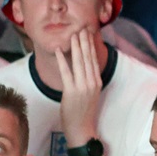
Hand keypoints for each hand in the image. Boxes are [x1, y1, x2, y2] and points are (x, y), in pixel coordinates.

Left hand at [55, 30, 103, 145]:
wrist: (82, 129)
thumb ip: (87, 80)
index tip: (88, 33)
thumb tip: (82, 67)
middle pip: (88, 58)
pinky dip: (62, 60)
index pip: (94, 59)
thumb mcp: (89, 94)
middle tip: (81, 27)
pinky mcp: (71, 91)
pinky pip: (66, 72)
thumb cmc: (83, 112)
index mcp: (97, 82)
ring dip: (75, 46)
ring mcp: (83, 87)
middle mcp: (92, 82)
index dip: (91, 45)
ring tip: (72, 34)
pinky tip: (59, 50)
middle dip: (84, 41)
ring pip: (79, 62)